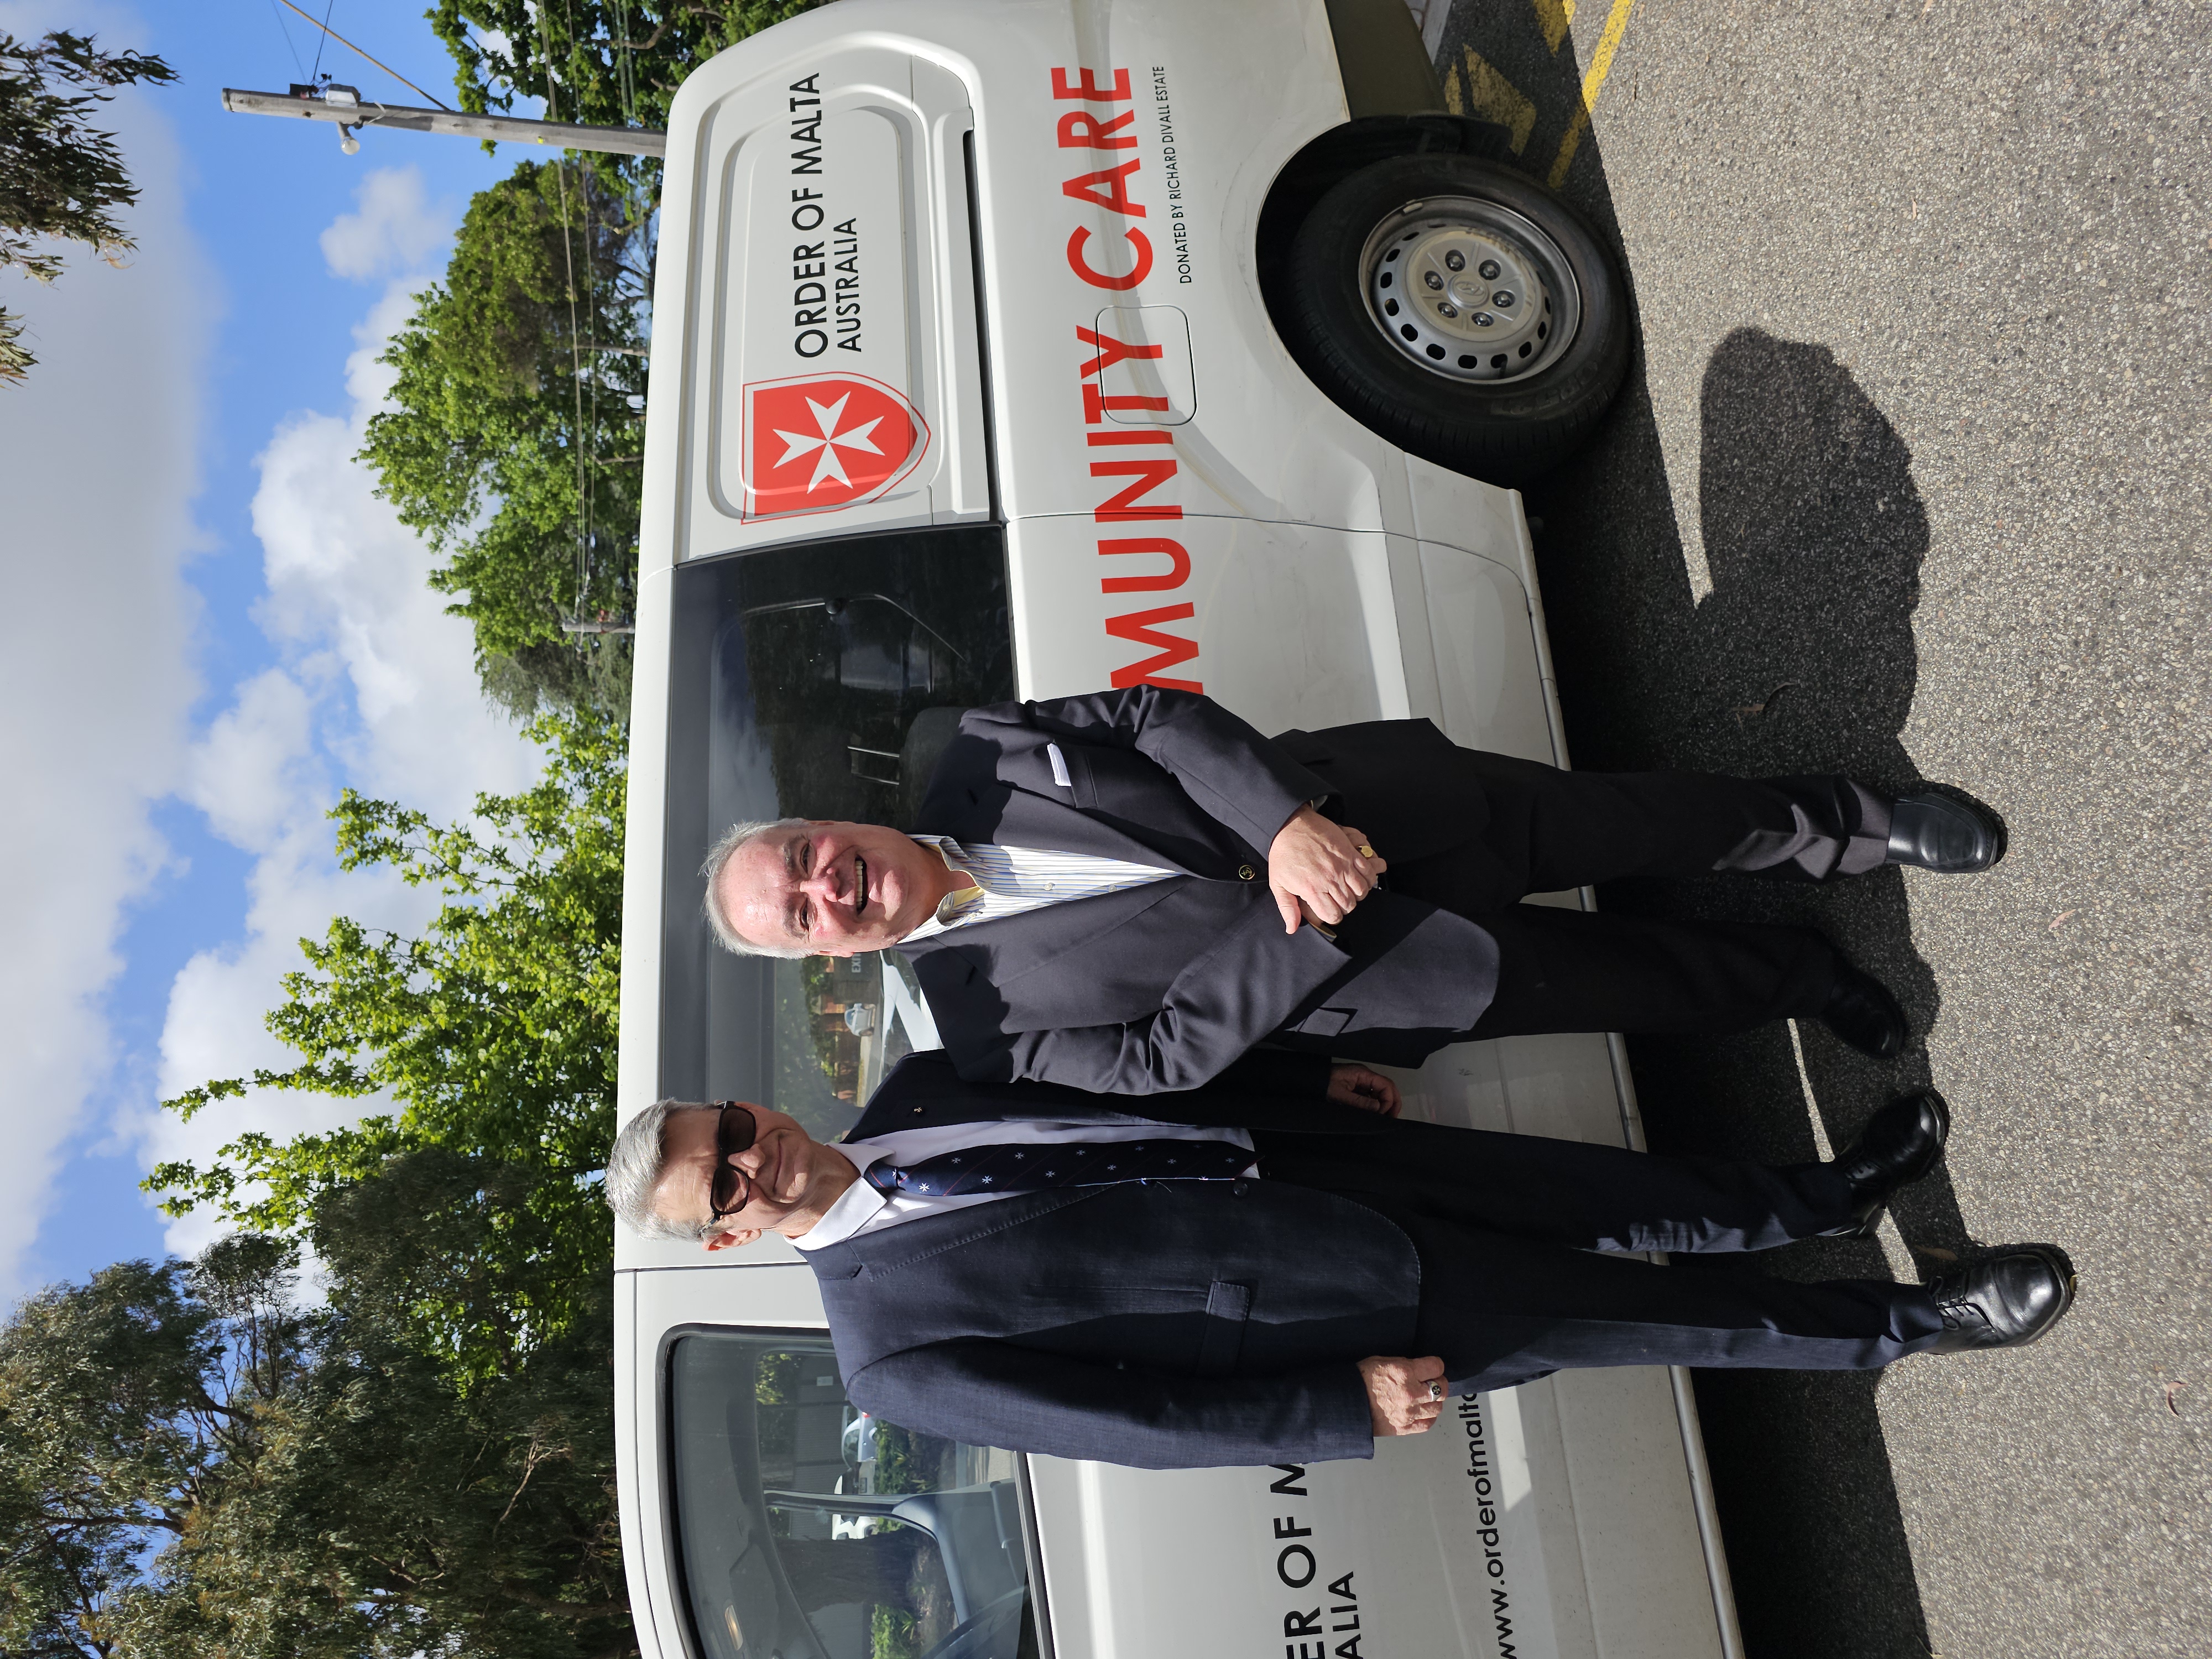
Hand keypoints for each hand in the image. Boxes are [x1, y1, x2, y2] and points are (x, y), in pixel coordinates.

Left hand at [1266, 807, 1386, 933]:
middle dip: (1344, 906)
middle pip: (1349, 905)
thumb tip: (1292, 928)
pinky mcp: (1350, 853)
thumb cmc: (1283, 853)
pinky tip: (1359, 878)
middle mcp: (1330, 879)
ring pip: (1361, 891)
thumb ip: (1287, 908)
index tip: (1328, 910)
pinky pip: (1368, 872)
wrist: (1290, 825)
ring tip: (1348, 890)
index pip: (1333, 915)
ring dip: (1356, 894)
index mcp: (1312, 889)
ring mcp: (1342, 866)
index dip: (1332, 916)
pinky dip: (1367, 878)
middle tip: (1337, 900)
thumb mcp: (1278, 884)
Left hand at [1326, 1065, 1400, 1115]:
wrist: (1311, 1079)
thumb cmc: (1324, 1085)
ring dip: (1386, 1103)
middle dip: (1393, 1101)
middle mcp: (1366, 1076)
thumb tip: (1379, 1108)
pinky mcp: (1358, 1088)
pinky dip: (1377, 1104)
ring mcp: (1362, 1081)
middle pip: (1387, 1087)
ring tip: (1386, 1118)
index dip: (1388, 1100)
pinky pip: (1372, 1095)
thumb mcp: (1340, 1095)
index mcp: (1363, 1074)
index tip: (1383, 1113)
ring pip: (1381, 1091)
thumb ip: (1359, 1102)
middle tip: (1393, 1117)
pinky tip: (1376, 1114)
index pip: (1385, 1085)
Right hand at [1359, 1355, 1448, 1435]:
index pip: (1436, 1366)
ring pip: (1437, 1407)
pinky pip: (1427, 1423)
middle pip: (1442, 1389)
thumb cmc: (1361, 1379)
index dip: (1436, 1365)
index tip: (1433, 1367)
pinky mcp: (1405, 1428)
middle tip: (1432, 1382)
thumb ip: (1405, 1364)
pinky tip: (1421, 1411)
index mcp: (1405, 1372)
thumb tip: (1420, 1369)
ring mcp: (1409, 1413)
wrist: (1347, 1403)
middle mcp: (1410, 1393)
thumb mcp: (1382, 1360)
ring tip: (1425, 1398)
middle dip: (1439, 1383)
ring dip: (1433, 1401)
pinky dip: (1428, 1417)